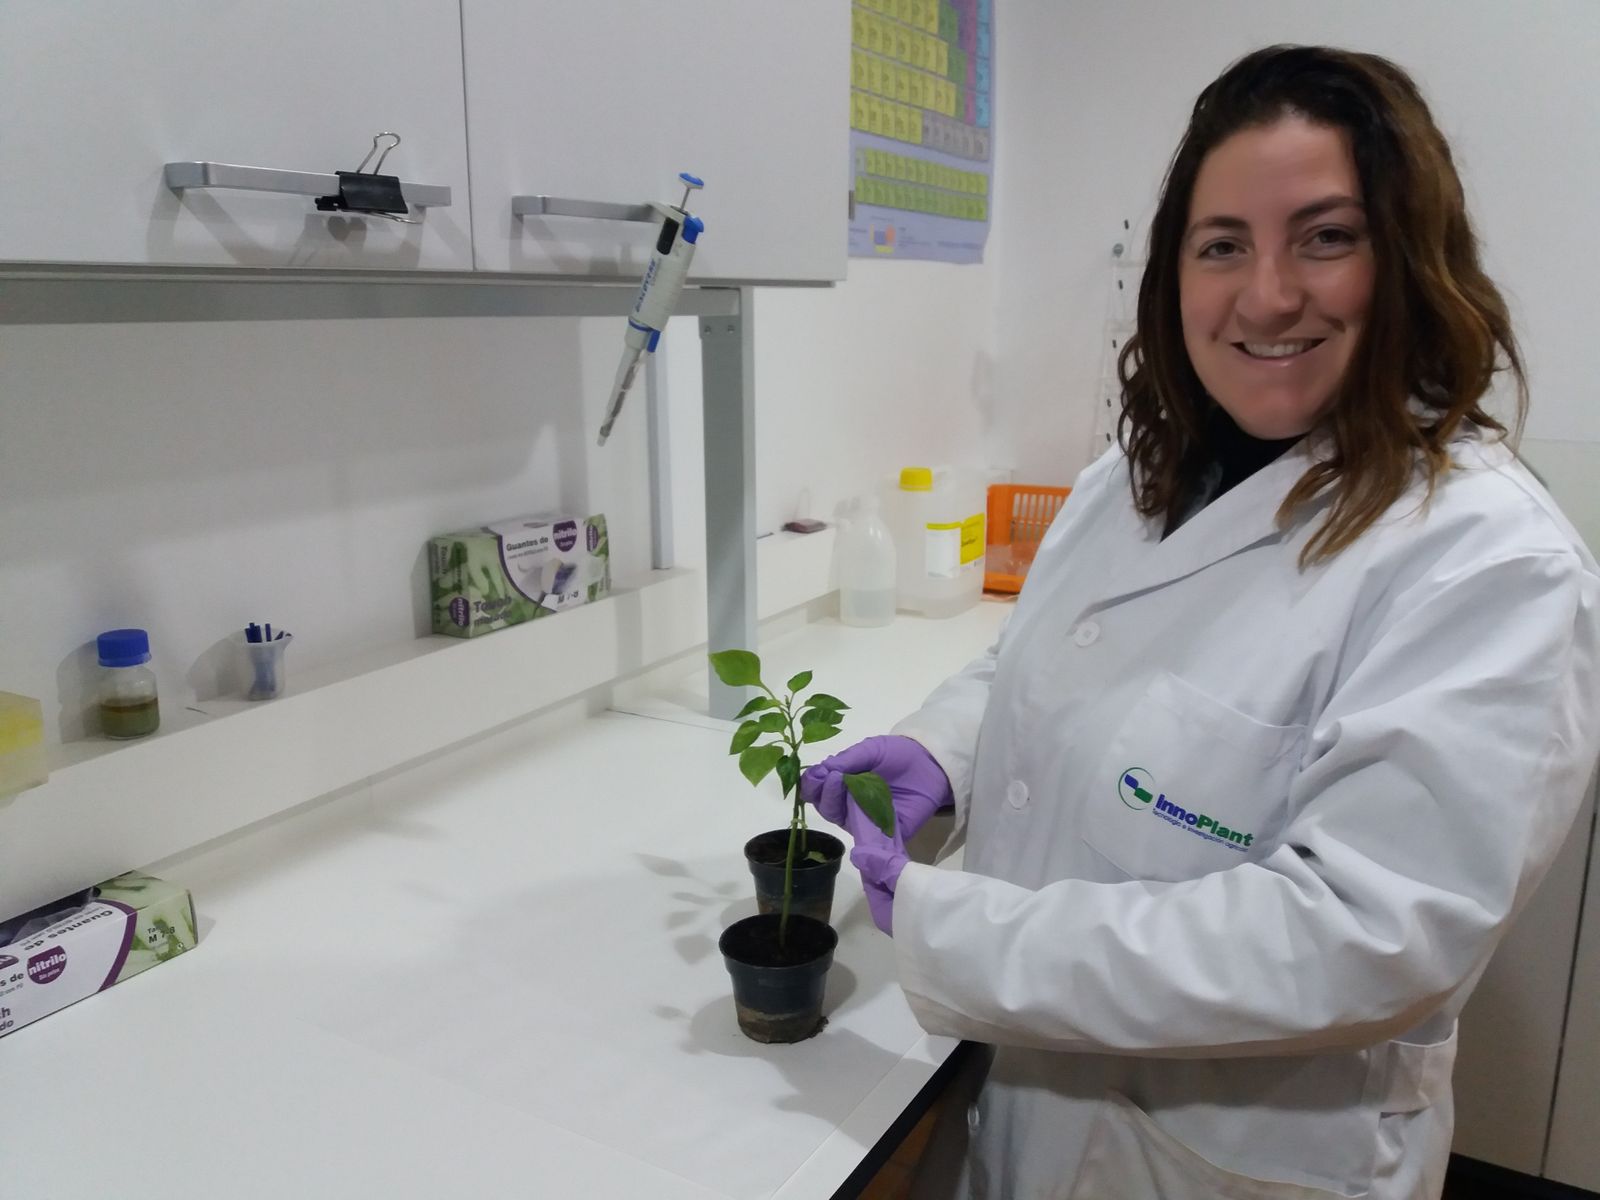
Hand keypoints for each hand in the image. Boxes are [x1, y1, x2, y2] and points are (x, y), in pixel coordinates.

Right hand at [800, 735, 952, 933]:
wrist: (930, 765)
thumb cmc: (897, 755)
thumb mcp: (870, 750)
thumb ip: (847, 760)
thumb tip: (819, 772)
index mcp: (841, 784)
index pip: (816, 789)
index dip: (812, 783)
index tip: (819, 774)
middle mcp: (848, 804)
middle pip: (824, 807)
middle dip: (823, 792)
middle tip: (832, 777)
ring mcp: (863, 820)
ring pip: (839, 819)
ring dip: (835, 803)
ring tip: (842, 783)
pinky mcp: (881, 834)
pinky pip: (863, 836)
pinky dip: (857, 825)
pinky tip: (858, 810)